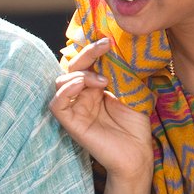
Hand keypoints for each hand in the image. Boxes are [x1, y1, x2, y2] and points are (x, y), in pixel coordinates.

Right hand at [50, 39, 153, 181]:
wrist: (137, 154)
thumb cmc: (136, 126)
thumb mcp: (133, 92)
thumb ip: (124, 72)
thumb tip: (124, 48)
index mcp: (95, 88)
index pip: (86, 63)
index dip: (93, 50)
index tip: (108, 40)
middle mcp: (82, 96)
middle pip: (72, 67)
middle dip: (87, 54)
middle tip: (104, 47)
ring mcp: (75, 109)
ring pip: (61, 82)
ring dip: (79, 73)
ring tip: (101, 80)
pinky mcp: (70, 123)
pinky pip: (57, 104)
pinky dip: (65, 91)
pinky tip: (80, 85)